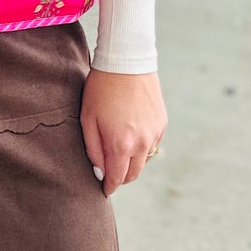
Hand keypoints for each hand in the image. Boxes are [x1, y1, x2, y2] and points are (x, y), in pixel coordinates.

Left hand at [81, 69, 166, 194]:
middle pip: (133, 174)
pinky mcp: (162, 123)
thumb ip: (93, 150)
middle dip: (121, 177)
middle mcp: (142, 143)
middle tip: (110, 171)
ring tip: (118, 148)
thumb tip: (100, 171)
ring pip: (144, 160)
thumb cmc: (101, 89)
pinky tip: (130, 132)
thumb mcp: (88, 119)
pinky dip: (142, 146)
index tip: (104, 189)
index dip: (109, 186)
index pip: (117, 178)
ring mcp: (155, 133)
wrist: (127, 62)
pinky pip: (152, 144)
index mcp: (122, 145)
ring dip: (132, 160)